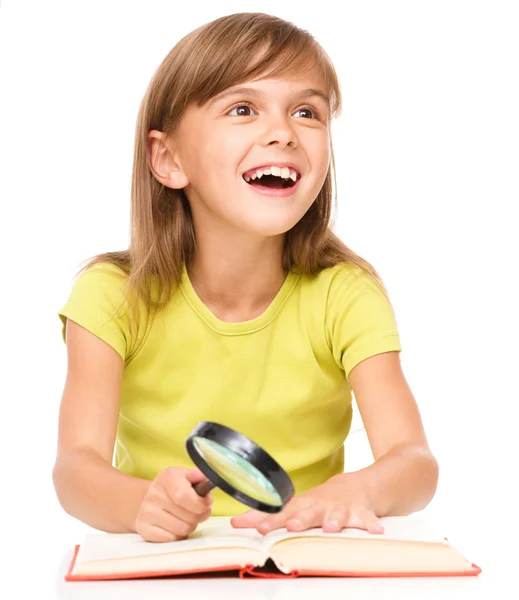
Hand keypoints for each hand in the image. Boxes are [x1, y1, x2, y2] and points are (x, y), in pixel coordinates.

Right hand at [134, 467, 212, 541]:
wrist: (154, 498)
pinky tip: (174, 526)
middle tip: (197, 511)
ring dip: (189, 526)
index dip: (200, 504)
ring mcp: (146, 511)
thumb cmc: (177, 488)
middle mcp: (154, 493)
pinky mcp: (143, 528)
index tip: (206, 503)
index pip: (184, 496)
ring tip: (185, 518)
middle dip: (199, 516)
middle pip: (188, 516)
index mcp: (167, 477)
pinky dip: (177, 535)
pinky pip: (171, 539)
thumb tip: (203, 475)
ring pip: (182, 530)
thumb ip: (199, 477)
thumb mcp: (188, 477)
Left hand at [230, 474, 383, 534]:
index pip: (280, 514)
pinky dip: (371, 524)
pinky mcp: (360, 513)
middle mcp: (320, 507)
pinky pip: (367, 519)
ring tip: (331, 528)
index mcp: (302, 507)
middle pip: (307, 514)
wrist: (356, 486)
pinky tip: (376, 531)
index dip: (266, 520)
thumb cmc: (319, 501)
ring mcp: (340, 509)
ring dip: (334, 521)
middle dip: (300, 520)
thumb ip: (266, 516)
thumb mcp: (295, 506)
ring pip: (337, 515)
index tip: (253, 526)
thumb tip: (235, 523)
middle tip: (292, 526)